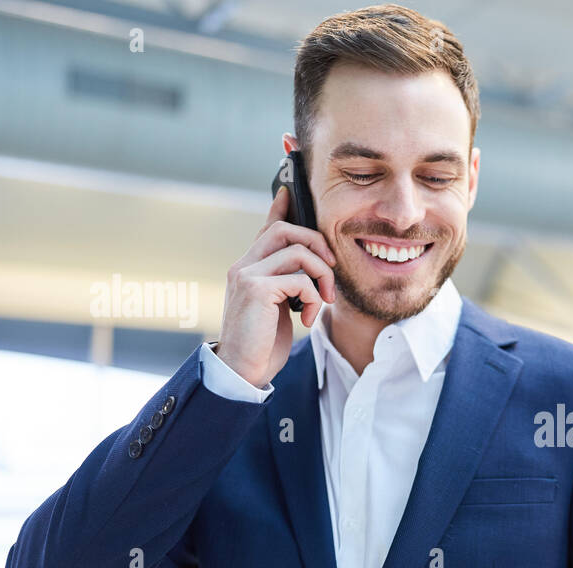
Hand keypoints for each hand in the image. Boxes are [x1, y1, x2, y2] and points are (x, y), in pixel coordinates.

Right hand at [216, 187, 337, 387]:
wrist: (242, 371)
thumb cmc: (262, 343)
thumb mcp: (276, 308)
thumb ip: (286, 285)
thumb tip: (312, 269)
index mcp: (248, 268)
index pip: (266, 228)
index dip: (280, 208)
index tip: (290, 191)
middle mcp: (243, 266)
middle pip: (285, 230)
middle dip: (317, 244)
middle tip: (330, 270)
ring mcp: (247, 275)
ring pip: (297, 252)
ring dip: (321, 276)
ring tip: (323, 301)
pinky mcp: (256, 290)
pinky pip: (299, 279)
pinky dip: (313, 298)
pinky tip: (307, 320)